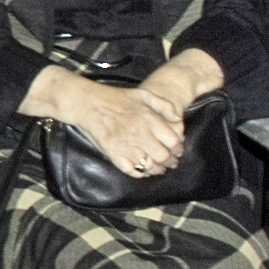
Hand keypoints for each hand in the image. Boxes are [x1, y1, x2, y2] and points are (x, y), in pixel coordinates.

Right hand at [52, 71, 184, 177]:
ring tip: (161, 168)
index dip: (179, 148)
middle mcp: (140, 134)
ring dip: (158, 169)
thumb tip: (178, 119)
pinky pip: (131, 170)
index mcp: (149, 119)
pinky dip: (140, 173)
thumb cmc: (116, 98)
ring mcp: (126, 146)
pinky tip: (143, 170)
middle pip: (164, 156)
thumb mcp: (144, 94)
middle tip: (172, 162)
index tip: (178, 149)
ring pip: (150, 166)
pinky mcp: (114, 154)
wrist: (88, 103)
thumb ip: (165, 105)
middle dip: (171, 161)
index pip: (173, 141)